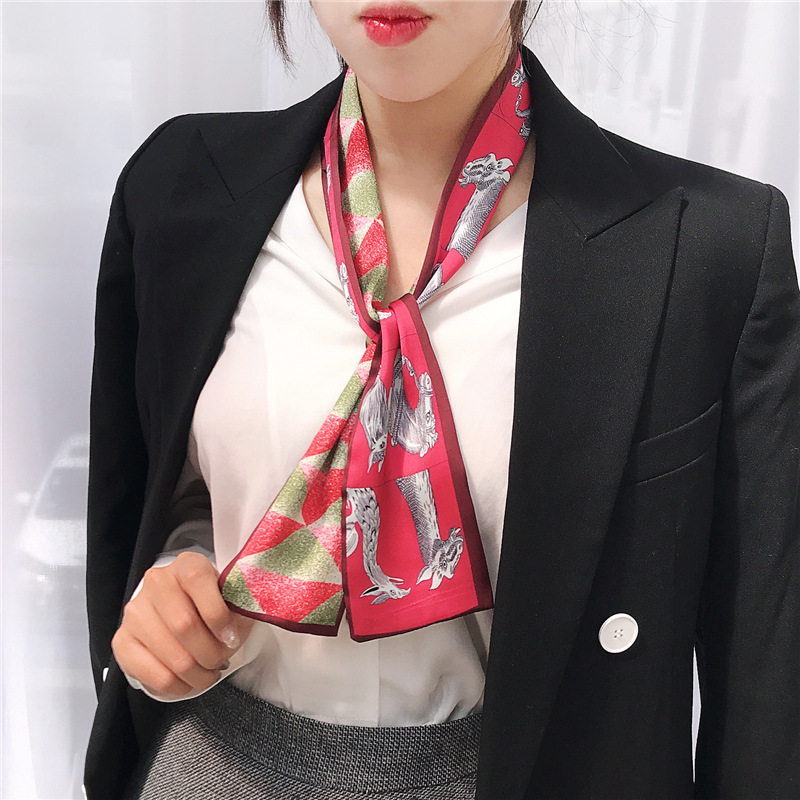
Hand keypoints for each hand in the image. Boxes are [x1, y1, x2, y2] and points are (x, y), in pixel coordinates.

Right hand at [111, 552, 253, 698]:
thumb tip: (239, 626)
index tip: (231, 637)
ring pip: (172, 655)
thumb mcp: (230, 598)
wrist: (182, 613)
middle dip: (211, 652)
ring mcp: (135, 611)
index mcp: (186, 564)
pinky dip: (177, 685)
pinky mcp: (122, 641)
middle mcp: (156, 582)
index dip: (217, 613)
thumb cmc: (211, 606)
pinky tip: (188, 681)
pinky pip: (153, 674)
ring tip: (209, 673)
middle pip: (184, 624)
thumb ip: (238, 606)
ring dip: (198, 674)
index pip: (198, 579)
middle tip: (222, 661)